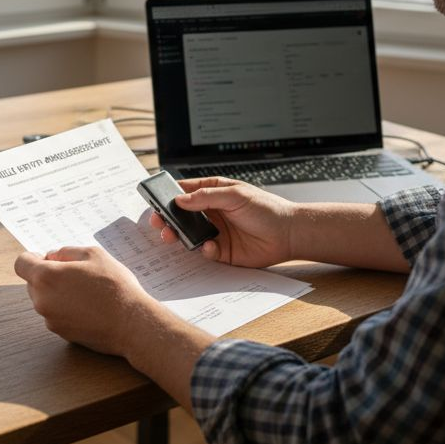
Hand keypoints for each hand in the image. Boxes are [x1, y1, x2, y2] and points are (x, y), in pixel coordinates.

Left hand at [14, 246, 164, 356]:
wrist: (131, 323)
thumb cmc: (115, 286)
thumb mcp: (93, 254)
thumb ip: (66, 252)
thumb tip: (52, 257)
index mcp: (46, 277)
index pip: (21, 263)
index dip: (33, 258)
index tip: (49, 260)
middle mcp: (42, 300)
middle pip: (33, 283)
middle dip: (49, 276)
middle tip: (77, 275)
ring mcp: (50, 320)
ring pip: (46, 300)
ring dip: (58, 294)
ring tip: (87, 292)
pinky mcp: (61, 334)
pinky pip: (57, 315)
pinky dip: (67, 310)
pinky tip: (90, 307)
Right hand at [152, 177, 297, 267]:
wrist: (289, 235)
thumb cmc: (267, 209)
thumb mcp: (235, 196)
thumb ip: (206, 197)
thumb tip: (180, 199)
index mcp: (215, 192)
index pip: (186, 191)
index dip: (170, 195)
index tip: (155, 200)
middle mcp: (213, 212)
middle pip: (183, 215)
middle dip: (168, 219)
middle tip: (158, 223)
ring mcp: (216, 232)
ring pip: (189, 234)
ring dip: (179, 236)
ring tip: (172, 236)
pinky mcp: (222, 251)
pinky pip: (204, 251)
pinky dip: (203, 250)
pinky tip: (209, 247)